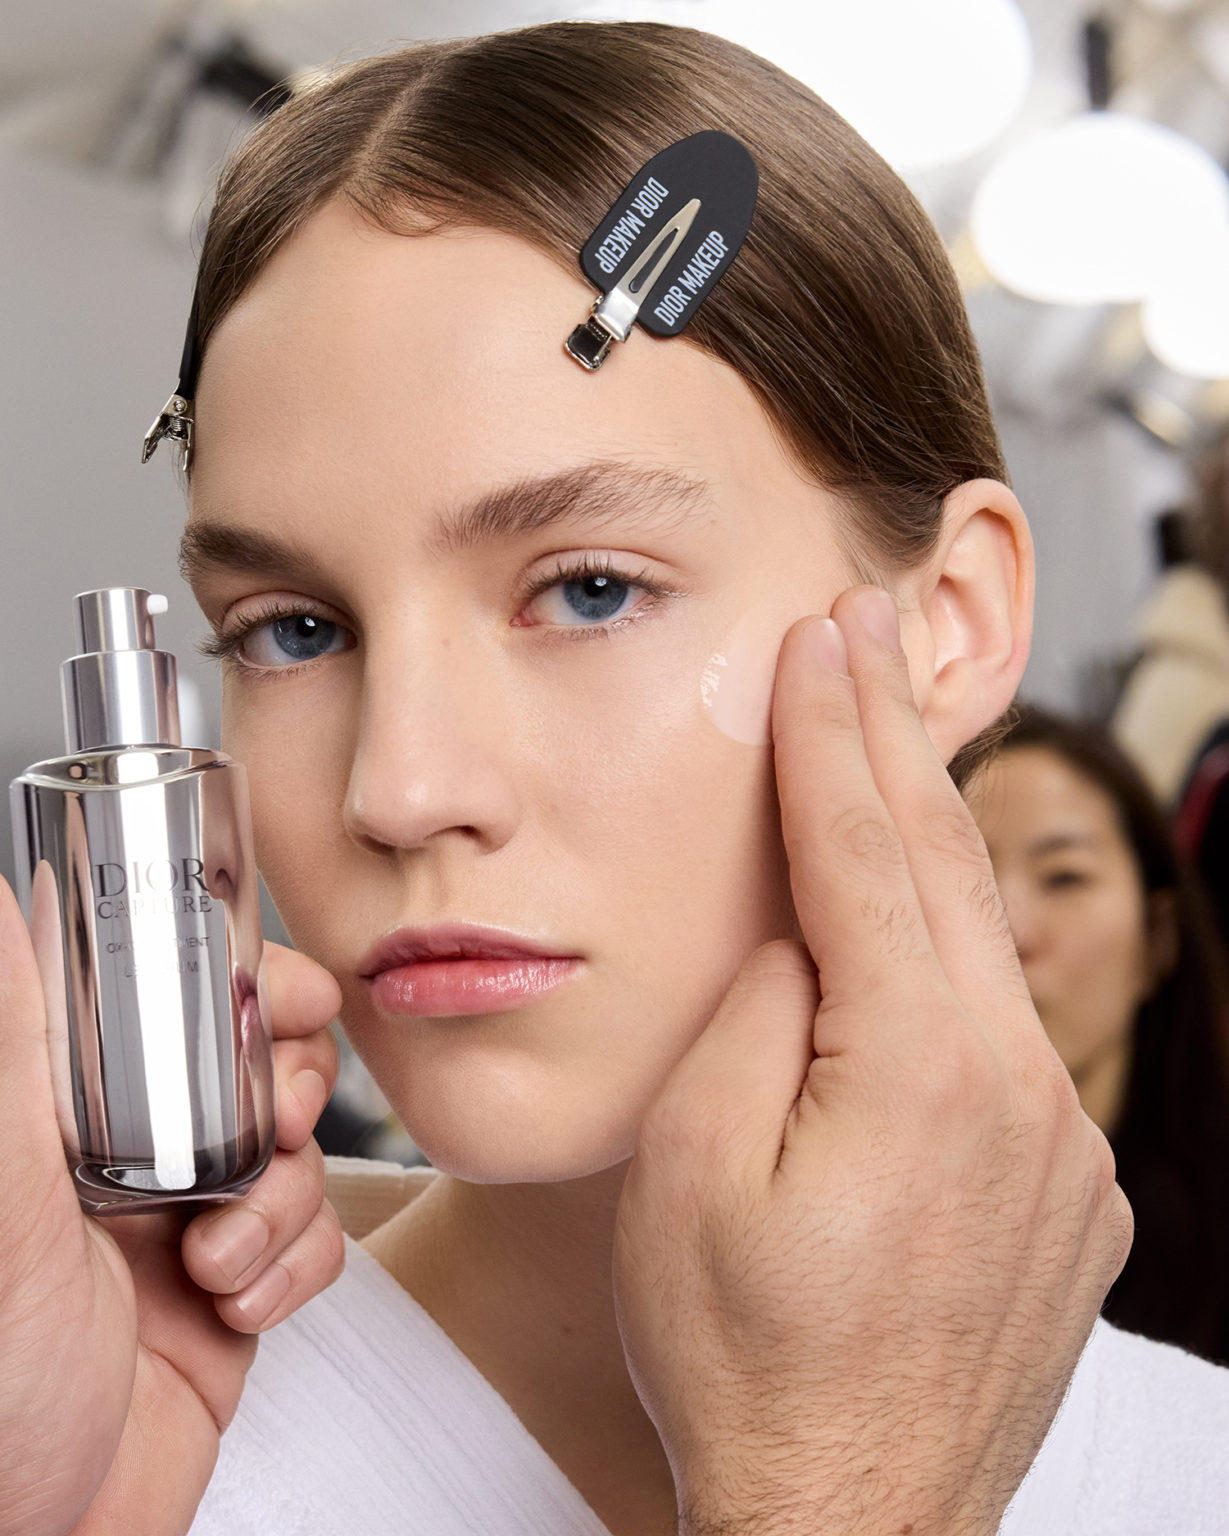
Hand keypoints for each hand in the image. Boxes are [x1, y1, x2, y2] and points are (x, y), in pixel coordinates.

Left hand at [0, 875, 343, 1535]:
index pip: (165, 1004)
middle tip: (274, 1121)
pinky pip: (309, 1241)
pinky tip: (242, 1302)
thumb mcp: (1, 1207)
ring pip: (291, 1151)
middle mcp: (119, 1158)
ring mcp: (177, 1224)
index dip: (240, 985)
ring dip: (284, 1197)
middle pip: (249, 1067)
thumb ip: (12, 1049)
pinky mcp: (227, 1291)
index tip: (287, 993)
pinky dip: (296, 1265)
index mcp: (57, 1115)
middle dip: (285, 1088)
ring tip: (223, 1252)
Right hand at [612, 586, 1132, 1535]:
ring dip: (928, 841)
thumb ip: (759, 1014)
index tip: (818, 640)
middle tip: (868, 631)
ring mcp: (1063, 1146)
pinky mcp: (1072, 1191)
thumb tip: (804, 929)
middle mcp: (1021, 1090)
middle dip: (894, 738)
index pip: (864, 852)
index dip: (831, 734)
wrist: (845, 1520)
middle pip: (946, 869)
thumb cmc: (740, 1357)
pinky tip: (920, 932)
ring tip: (890, 744)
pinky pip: (1006, 1041)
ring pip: (983, 951)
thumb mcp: (690, 1167)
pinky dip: (957, 963)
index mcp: (921, 1070)